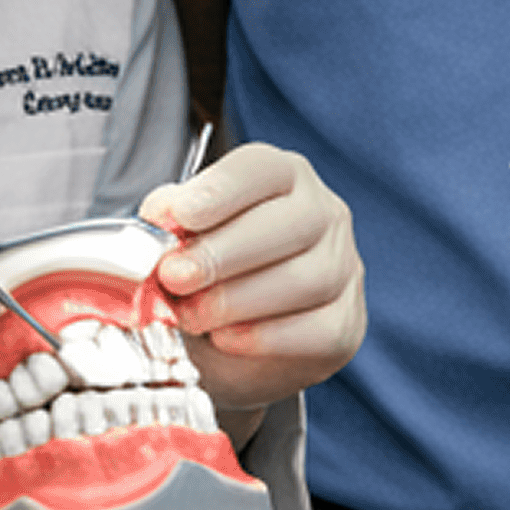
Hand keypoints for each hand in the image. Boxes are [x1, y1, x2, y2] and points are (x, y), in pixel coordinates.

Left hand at [141, 144, 365, 414]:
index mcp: (283, 175)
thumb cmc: (208, 273)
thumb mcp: (185, 238)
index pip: (259, 168)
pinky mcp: (347, 322)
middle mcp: (323, 212)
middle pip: (288, 224)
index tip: (177, 216)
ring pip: (306, 278)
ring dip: (238, 300)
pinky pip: (318, 329)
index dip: (217, 190)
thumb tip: (161, 214)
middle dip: (222, 253)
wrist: (231, 342)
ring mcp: (343, 267)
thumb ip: (174, 221)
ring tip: (191, 314)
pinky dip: (265, 337)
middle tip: (174, 276)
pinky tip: (225, 338)